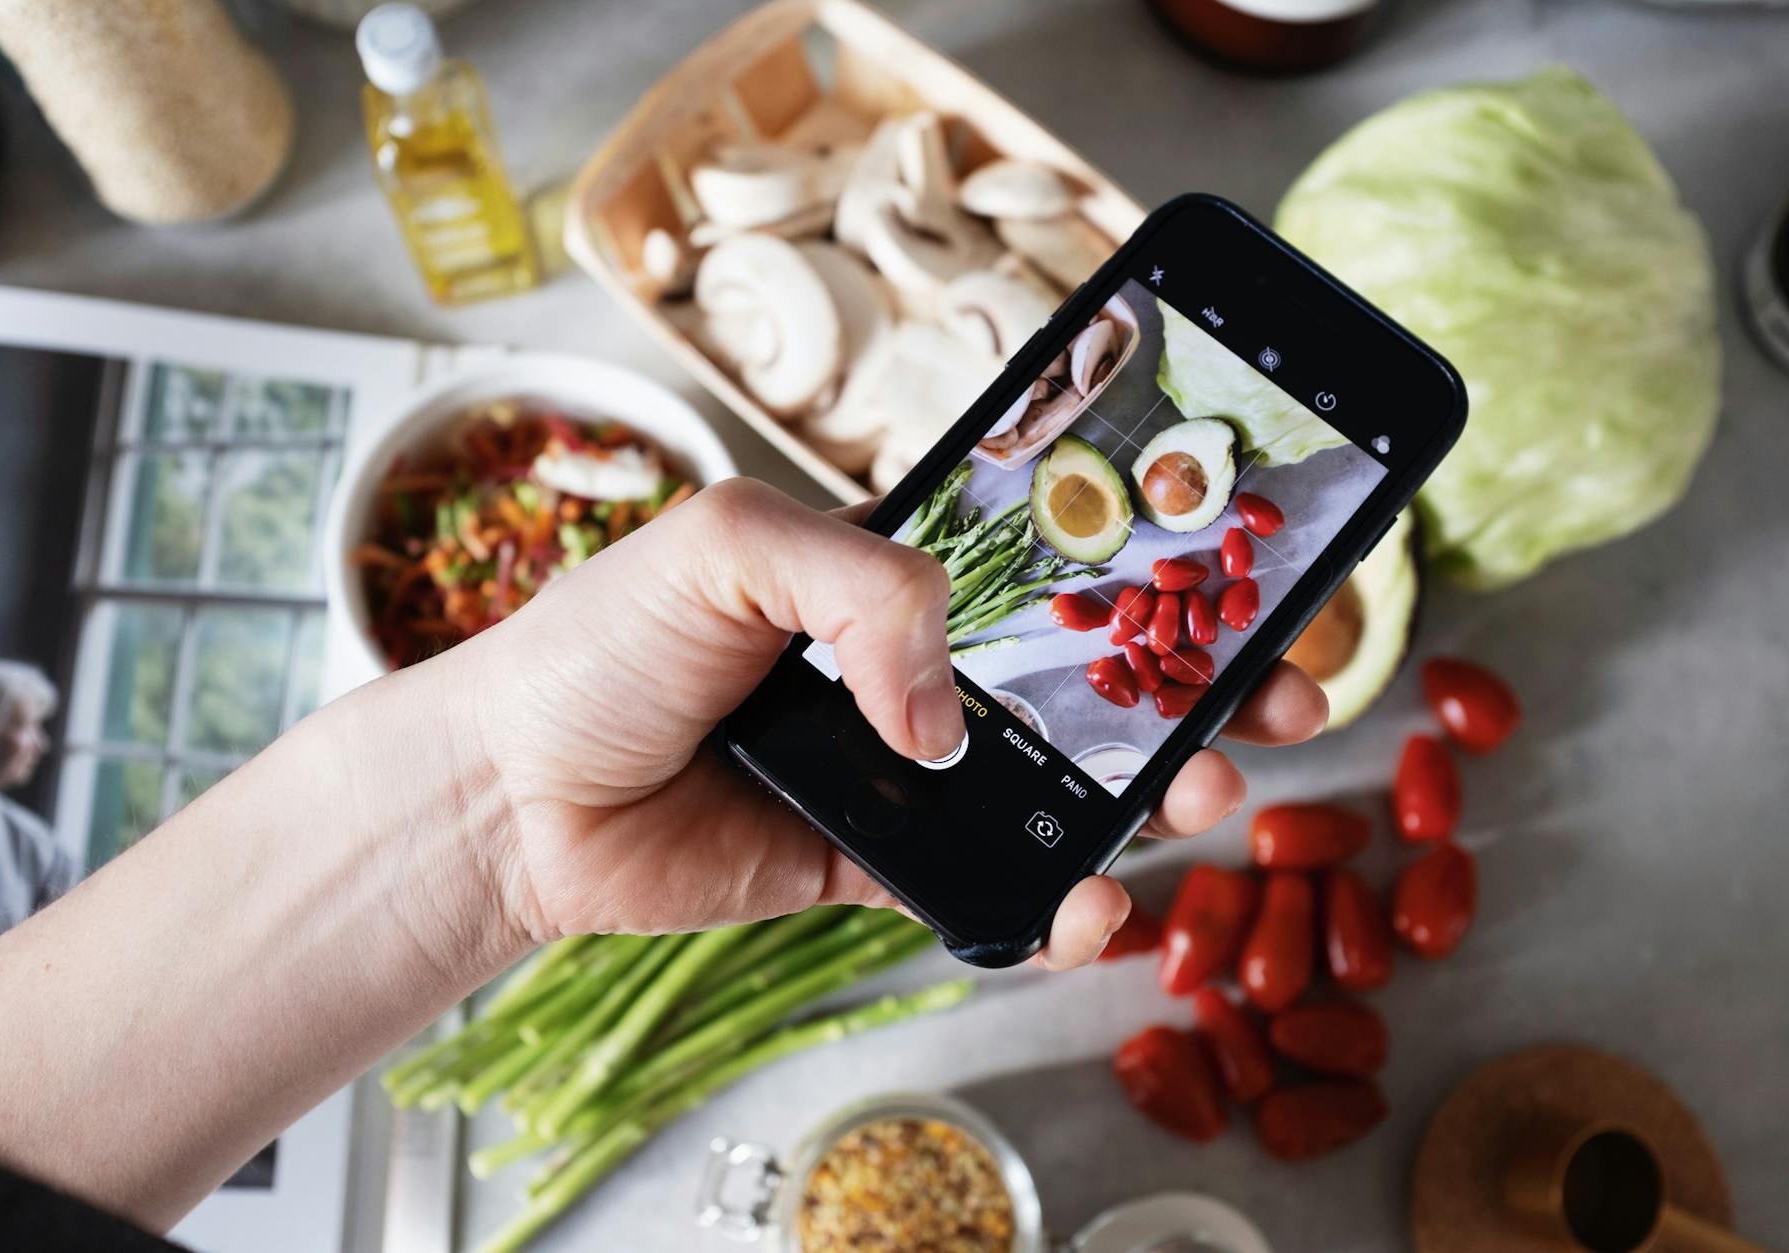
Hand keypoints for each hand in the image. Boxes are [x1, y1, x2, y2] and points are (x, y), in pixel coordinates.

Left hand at [453, 479, 1326, 969]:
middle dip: (1194, 691)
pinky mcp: (869, 864)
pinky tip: (1090, 902)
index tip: (1243, 588)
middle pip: (1084, 678)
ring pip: (1053, 787)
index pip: (1051, 562)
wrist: (510, 791)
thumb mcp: (730, 545)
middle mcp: (909, 668)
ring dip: (1148, 795)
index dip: (1153, 574)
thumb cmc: (601, 643)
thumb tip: (946, 723)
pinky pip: (983, 883)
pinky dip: (1051, 899)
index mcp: (890, 573)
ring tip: (1203, 799)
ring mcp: (898, 770)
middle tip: (1278, 705)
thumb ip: (869, 592)